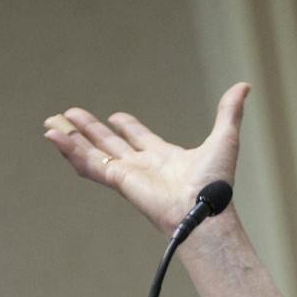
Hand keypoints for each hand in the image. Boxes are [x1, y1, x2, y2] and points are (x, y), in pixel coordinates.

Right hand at [45, 83, 248, 235]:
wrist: (205, 210)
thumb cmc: (216, 183)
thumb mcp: (225, 138)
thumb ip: (229, 112)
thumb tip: (244, 86)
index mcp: (164, 158)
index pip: (139, 140)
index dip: (127, 127)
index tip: (115, 116)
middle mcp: (143, 167)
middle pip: (109, 144)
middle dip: (90, 130)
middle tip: (69, 114)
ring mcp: (128, 174)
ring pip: (93, 154)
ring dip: (73, 139)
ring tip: (52, 123)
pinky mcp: (118, 181)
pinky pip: (88, 164)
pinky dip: (69, 150)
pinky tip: (53, 136)